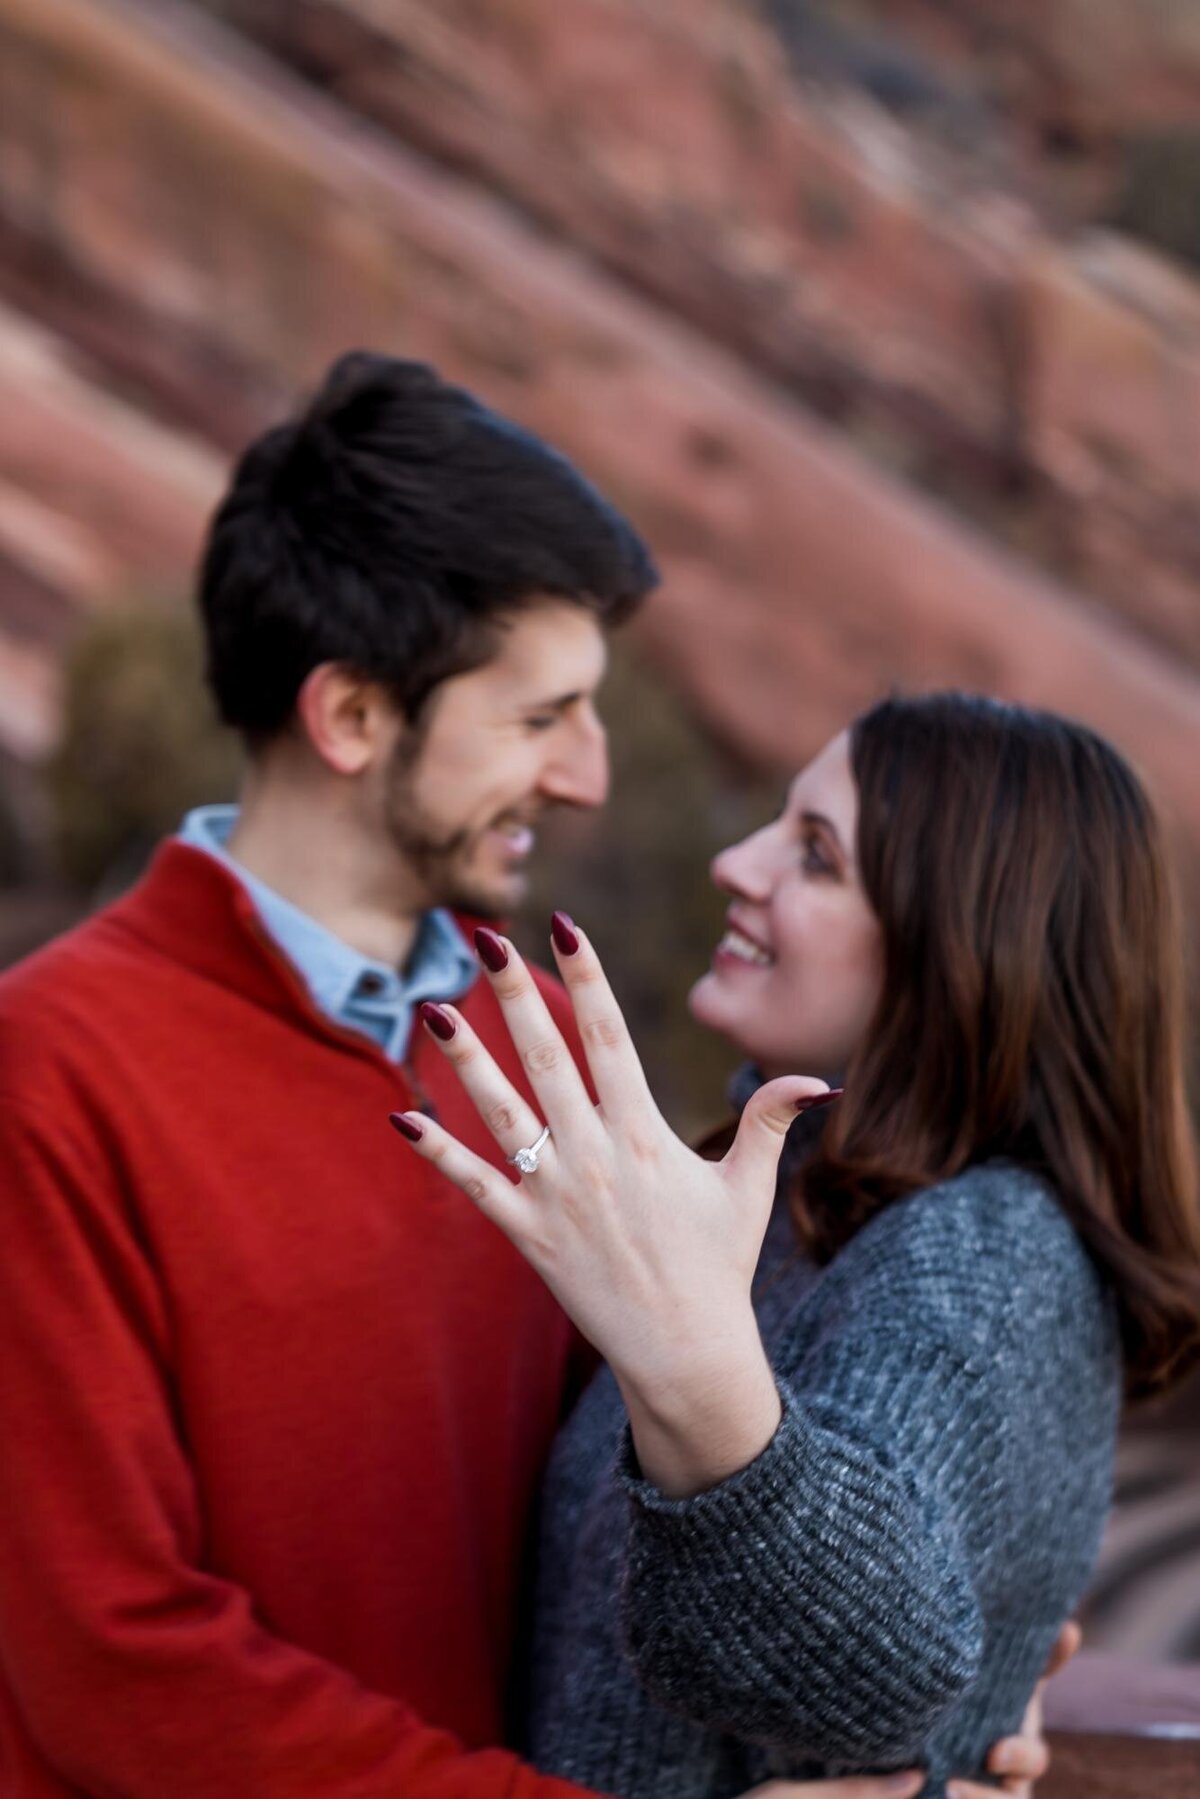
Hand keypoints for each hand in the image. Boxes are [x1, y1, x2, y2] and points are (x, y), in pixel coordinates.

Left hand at [392, 921, 828, 1495]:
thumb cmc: (718, 1266)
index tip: (565, 924)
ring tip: (432, 1008)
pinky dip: (438, 1152)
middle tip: (485, 936)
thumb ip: (770, 1121)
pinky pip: (474, 1186)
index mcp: (645, 1134)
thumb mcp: (749, 1188)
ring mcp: (556, 1195)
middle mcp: (594, 1156)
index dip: (586, 976)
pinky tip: (401, 1118)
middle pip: (547, 1057)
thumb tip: (820, 1078)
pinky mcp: (528, 1234)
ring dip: (465, 1060)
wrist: (684, 1353)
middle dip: (515, 992)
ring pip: (501, 1112)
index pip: (609, 1036)